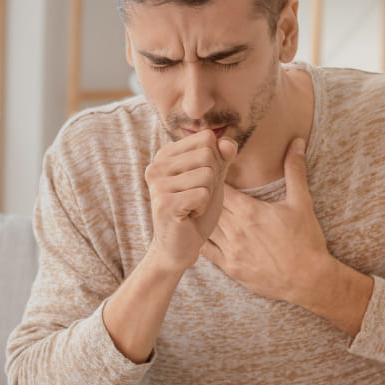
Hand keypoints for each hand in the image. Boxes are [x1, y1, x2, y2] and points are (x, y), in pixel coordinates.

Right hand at [145, 130, 237, 272]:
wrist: (179, 247)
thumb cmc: (196, 210)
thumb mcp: (214, 178)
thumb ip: (222, 156)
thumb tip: (227, 142)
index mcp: (165, 154)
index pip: (206, 138)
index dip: (215, 161)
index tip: (199, 181)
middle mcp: (156, 165)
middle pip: (207, 154)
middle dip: (212, 179)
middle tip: (196, 196)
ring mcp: (157, 184)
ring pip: (207, 175)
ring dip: (207, 195)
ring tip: (192, 206)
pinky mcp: (164, 203)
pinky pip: (203, 194)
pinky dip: (203, 207)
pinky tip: (189, 215)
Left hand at [200, 138, 330, 303]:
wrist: (309, 280)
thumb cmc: (307, 241)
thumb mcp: (302, 203)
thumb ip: (294, 170)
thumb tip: (296, 142)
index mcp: (250, 211)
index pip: (220, 187)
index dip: (214, 178)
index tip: (212, 172)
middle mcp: (236, 230)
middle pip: (208, 206)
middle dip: (205, 196)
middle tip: (200, 187)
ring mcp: (231, 251)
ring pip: (205, 227)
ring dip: (202, 218)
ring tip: (198, 208)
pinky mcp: (231, 269)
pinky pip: (206, 252)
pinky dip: (201, 240)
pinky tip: (200, 232)